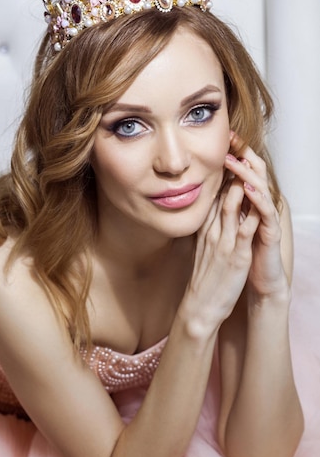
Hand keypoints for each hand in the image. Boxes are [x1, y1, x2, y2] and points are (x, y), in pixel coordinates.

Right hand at [183, 150, 260, 333]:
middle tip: (236, 148)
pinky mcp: (235, 256)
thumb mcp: (202, 250)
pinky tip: (257, 198)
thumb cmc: (204, 280)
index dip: (220, 174)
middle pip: (221, 195)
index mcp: (205, 230)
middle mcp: (213, 232)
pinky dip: (250, 212)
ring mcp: (224, 243)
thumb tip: (211, 216)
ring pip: (232, 207)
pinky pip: (244, 230)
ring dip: (240, 184)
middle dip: (230, 171)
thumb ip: (206, 231)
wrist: (199, 307)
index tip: (226, 155)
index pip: (213, 196)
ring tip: (247, 163)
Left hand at [224, 132, 288, 297]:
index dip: (234, 155)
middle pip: (255, 173)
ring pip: (260, 188)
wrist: (258, 280)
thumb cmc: (242, 254)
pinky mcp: (270, 233)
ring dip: (248, 173)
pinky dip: (257, 198)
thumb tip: (203, 193)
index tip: (221, 138)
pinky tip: (248, 188)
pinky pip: (265, 212)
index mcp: (248, 203)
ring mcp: (266, 219)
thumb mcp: (226, 228)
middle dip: (244, 154)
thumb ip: (220, 209)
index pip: (242, 172)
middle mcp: (259, 207)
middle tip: (231, 137)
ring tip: (236, 159)